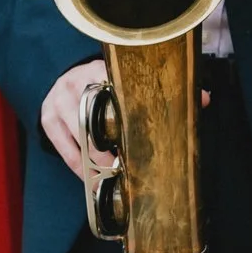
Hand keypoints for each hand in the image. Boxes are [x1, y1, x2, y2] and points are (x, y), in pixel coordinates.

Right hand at [41, 59, 211, 175]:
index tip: (141, 135)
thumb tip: (204, 99)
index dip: (127, 113)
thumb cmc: (102, 81)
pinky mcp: (47, 120)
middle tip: (127, 165)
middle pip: (92, 118)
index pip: (114, 87)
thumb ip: (160, 89)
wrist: (62, 75)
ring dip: (97, 161)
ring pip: (78, 137)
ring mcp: (58, 102)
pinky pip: (65, 150)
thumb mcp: (124, 79)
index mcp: (99, 69)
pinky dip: (81, 169)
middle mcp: (75, 84)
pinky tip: (94, 182)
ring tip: (113, 177)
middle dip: (109, 145)